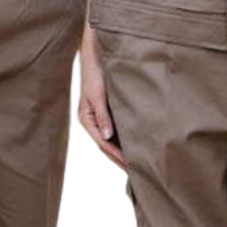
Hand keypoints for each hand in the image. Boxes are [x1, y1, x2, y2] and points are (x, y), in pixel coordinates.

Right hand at [78, 29, 125, 168]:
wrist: (96, 53)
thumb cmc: (94, 73)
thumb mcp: (97, 95)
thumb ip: (103, 116)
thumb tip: (108, 137)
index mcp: (86, 120)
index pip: (103, 144)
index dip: (117, 156)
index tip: (131, 167)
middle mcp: (93, 121)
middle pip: (108, 145)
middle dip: (121, 158)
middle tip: (137, 172)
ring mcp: (101, 115)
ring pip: (114, 138)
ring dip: (124, 149)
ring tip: (139, 162)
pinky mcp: (109, 109)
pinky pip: (118, 128)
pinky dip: (126, 137)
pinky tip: (137, 142)